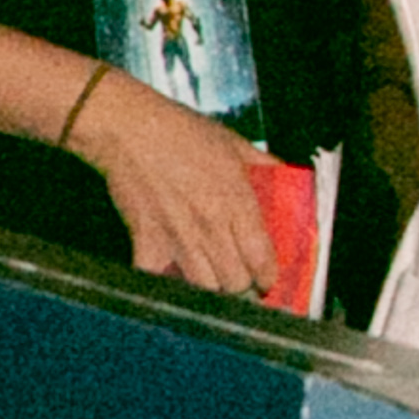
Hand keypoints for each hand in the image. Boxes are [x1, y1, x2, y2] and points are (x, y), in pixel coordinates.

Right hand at [69, 68, 278, 296]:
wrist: (131, 131)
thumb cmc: (184, 133)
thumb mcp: (236, 144)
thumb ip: (265, 166)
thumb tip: (287, 178)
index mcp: (236, 200)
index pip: (260, 256)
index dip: (268, 275)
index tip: (269, 278)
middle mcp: (209, 225)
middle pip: (234, 281)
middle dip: (242, 282)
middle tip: (240, 273)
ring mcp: (176, 237)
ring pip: (202, 287)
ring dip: (210, 285)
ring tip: (213, 275)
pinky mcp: (145, 243)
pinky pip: (158, 280)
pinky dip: (166, 282)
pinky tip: (174, 272)